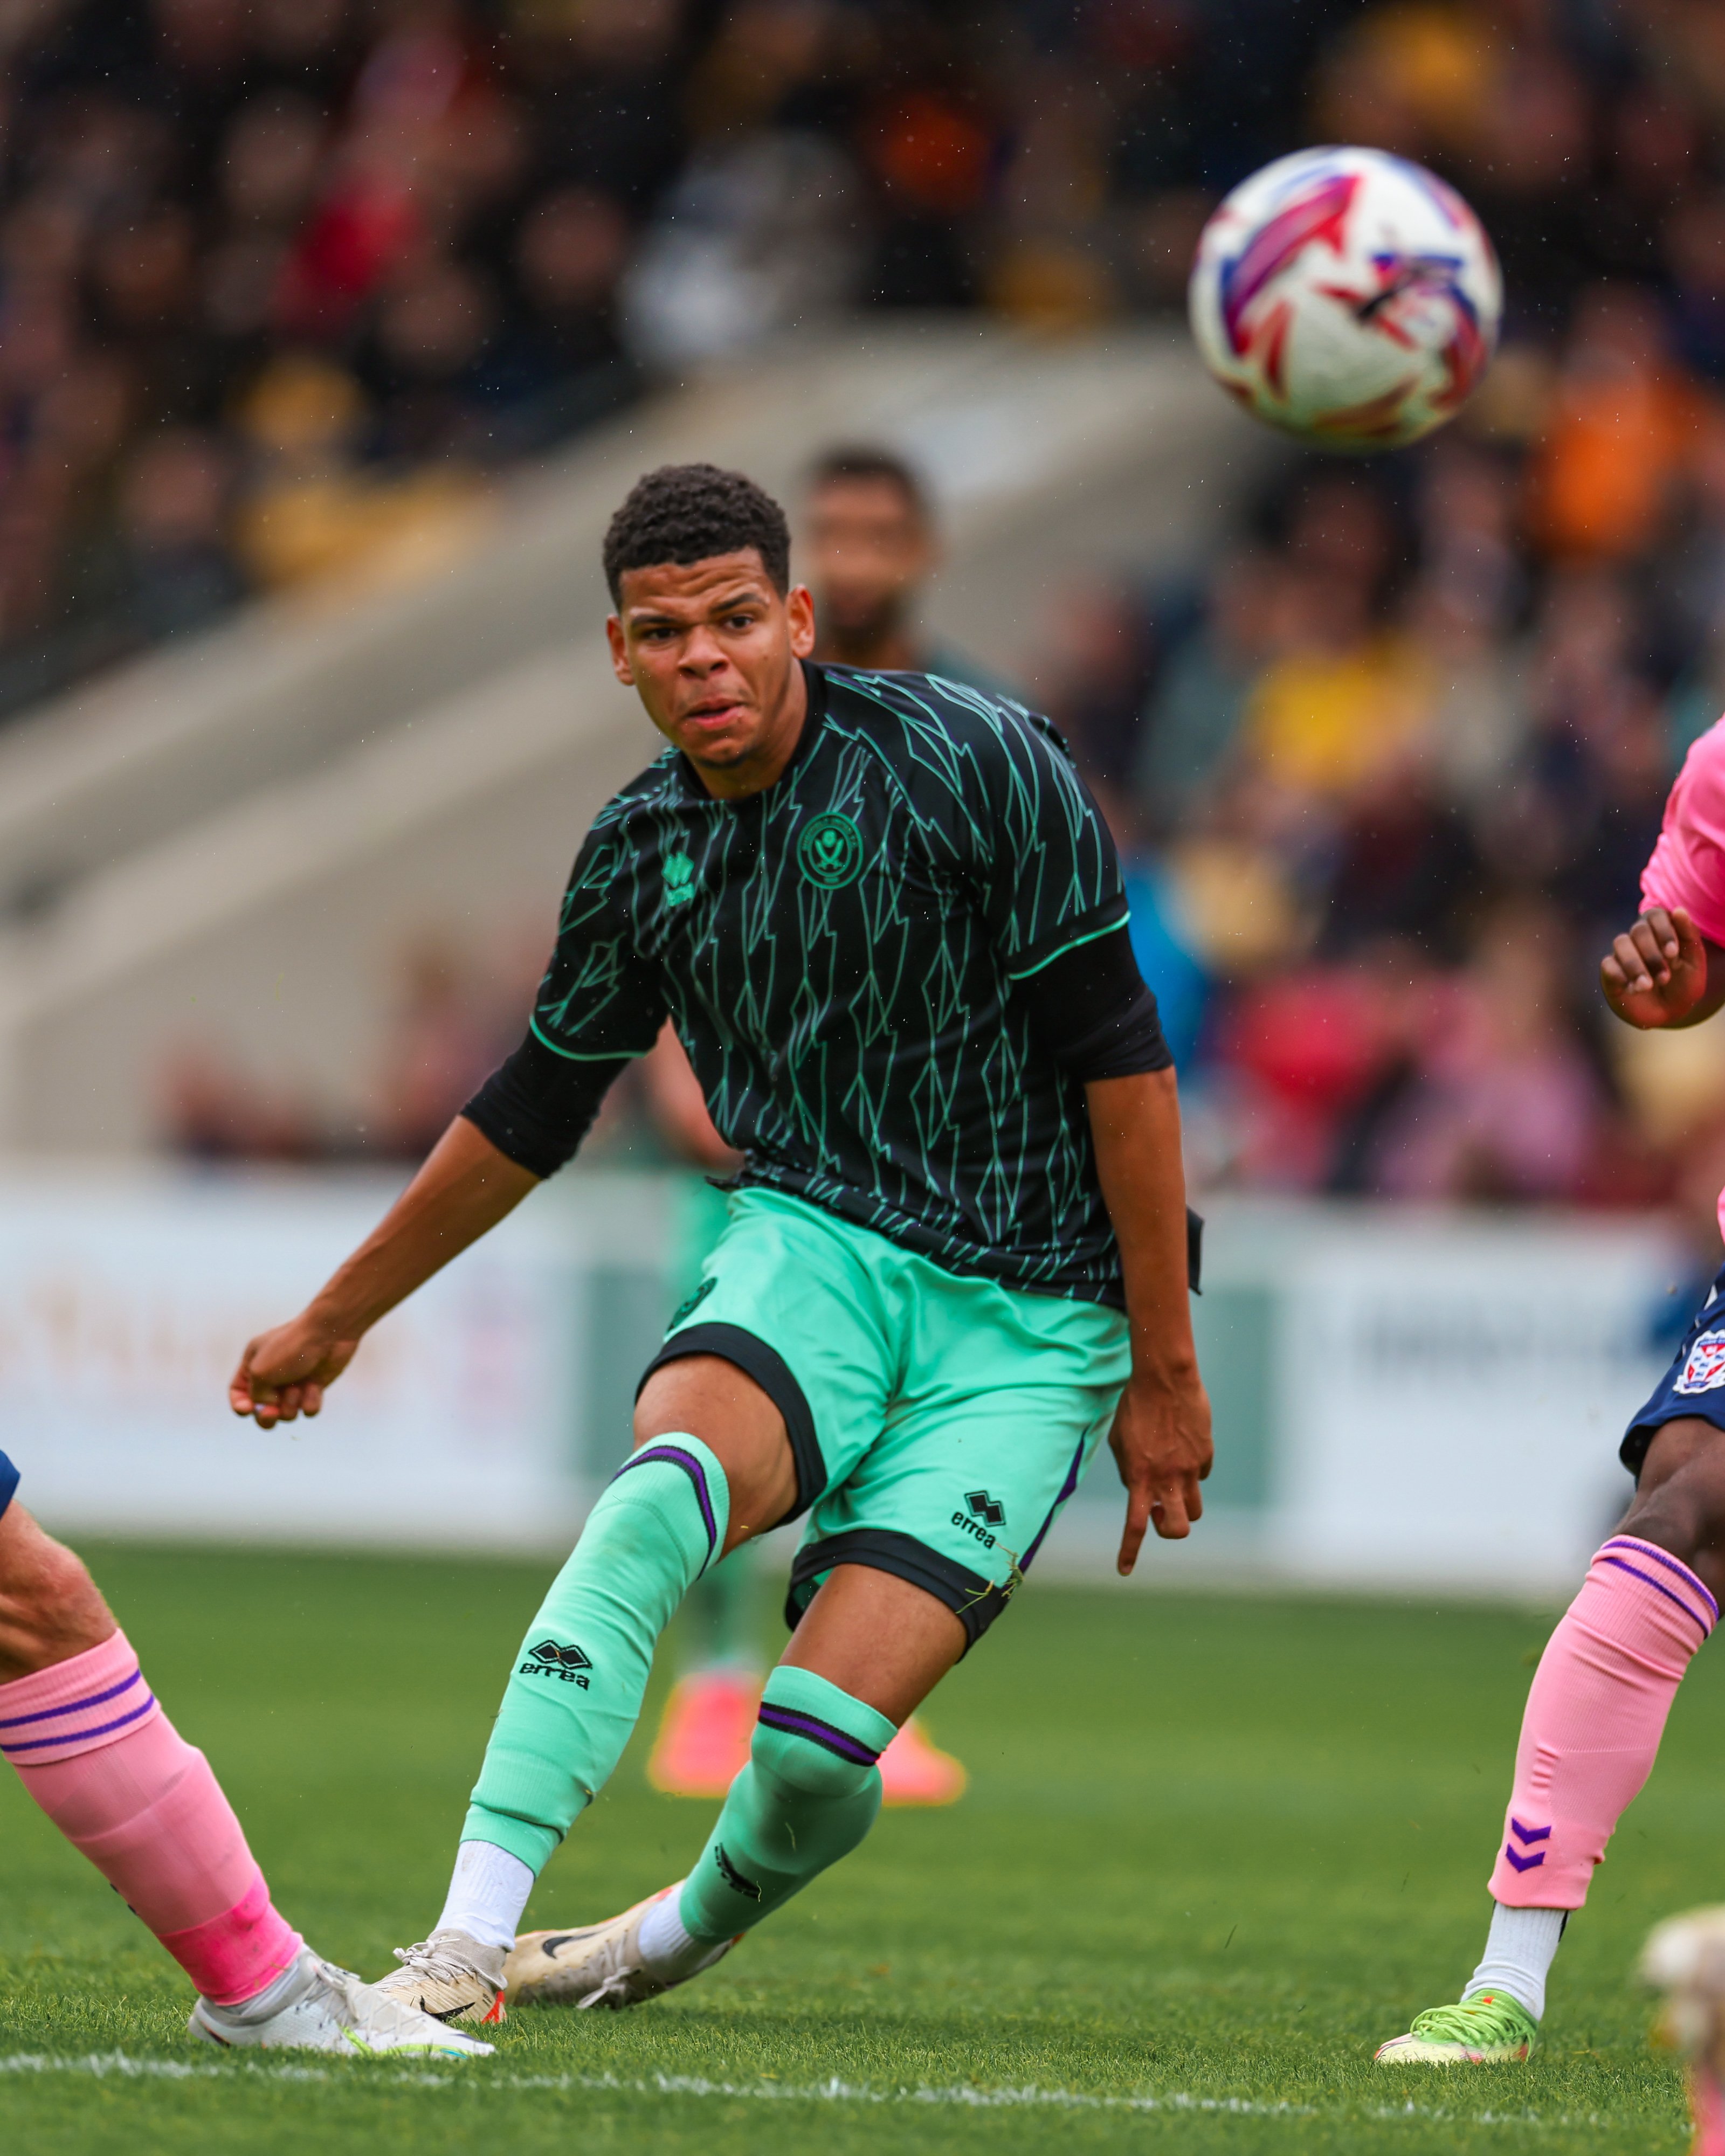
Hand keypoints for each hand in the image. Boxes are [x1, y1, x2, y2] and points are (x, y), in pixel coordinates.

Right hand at [229, 1313, 360, 1427]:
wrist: (329, 1334)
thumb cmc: (290, 1348)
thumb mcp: (260, 1371)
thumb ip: (256, 1395)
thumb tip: (270, 1408)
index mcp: (253, 1364)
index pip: (238, 1391)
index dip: (240, 1405)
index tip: (247, 1409)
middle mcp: (272, 1375)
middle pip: (261, 1409)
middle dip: (265, 1416)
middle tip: (273, 1413)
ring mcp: (293, 1382)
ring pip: (286, 1413)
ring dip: (290, 1405)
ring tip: (298, 1388)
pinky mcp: (314, 1388)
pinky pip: (307, 1409)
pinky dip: (310, 1402)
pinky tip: (314, 1387)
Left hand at [1108, 1366, 1213, 1573]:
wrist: (1164, 1378)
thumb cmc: (1135, 1406)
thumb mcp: (1119, 1441)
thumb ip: (1128, 1471)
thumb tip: (1138, 1490)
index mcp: (1139, 1477)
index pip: (1135, 1524)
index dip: (1129, 1551)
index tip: (1124, 1570)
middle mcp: (1167, 1478)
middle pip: (1177, 1528)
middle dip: (1169, 1530)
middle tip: (1160, 1513)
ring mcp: (1190, 1468)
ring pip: (1194, 1508)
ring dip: (1184, 1505)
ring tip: (1172, 1482)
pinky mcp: (1206, 1454)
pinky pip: (1202, 1475)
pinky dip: (1193, 1471)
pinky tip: (1183, 1448)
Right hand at [1602, 907, 1708, 1028]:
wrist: (1669, 1013)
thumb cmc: (1683, 984)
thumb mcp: (1694, 962)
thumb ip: (1689, 935)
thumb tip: (1679, 910)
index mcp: (1660, 930)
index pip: (1655, 915)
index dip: (1663, 931)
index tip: (1672, 953)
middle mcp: (1639, 938)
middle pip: (1638, 930)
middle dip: (1652, 955)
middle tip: (1665, 978)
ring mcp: (1622, 954)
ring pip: (1621, 943)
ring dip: (1635, 965)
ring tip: (1647, 986)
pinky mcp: (1610, 972)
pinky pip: (1607, 964)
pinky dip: (1620, 975)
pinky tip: (1633, 989)